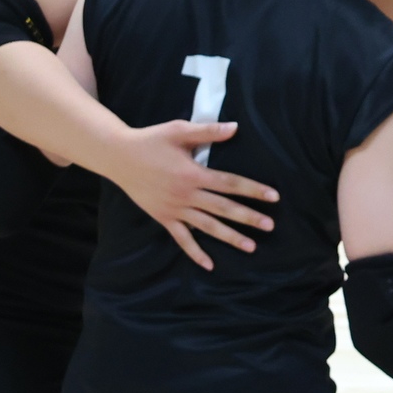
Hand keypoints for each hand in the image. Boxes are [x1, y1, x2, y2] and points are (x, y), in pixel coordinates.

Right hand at [101, 121, 280, 269]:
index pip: (230, 183)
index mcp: (193, 173)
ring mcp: (175, 209)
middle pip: (223, 208)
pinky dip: (195, 253)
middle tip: (270, 226)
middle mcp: (186, 195)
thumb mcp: (179, 130)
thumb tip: (235, 128)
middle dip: (248, 218)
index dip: (253, 190)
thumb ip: (208, 131)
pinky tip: (210, 265)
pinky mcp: (164, 218)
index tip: (273, 197)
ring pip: (207, 227)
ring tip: (251, 246)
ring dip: (230, 237)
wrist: (119, 157)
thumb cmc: (151, 140)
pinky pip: (182, 239)